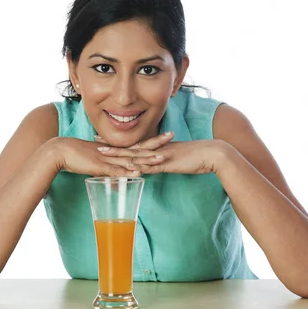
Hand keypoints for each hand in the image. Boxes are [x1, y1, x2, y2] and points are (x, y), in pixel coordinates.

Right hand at [48, 133, 172, 176]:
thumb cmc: (76, 158)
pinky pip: (116, 169)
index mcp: (115, 150)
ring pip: (130, 158)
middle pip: (139, 147)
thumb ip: (108, 172)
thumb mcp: (96, 166)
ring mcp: (108, 158)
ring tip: (161, 158)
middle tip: (172, 135)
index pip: (138, 144)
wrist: (60, 151)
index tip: (166, 137)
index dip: (152, 141)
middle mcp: (114, 152)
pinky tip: (137, 172)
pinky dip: (127, 171)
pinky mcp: (100, 166)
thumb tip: (115, 183)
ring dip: (146, 158)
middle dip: (156, 143)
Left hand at [97, 135, 229, 174]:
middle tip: (94, 140)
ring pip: (136, 155)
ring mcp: (161, 155)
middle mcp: (156, 149)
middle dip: (112, 145)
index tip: (104, 139)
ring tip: (102, 152)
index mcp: (158, 147)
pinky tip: (126, 168)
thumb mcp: (177, 160)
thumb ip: (165, 162)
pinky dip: (138, 167)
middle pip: (130, 147)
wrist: (213, 153)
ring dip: (119, 154)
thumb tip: (154, 167)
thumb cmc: (198, 157)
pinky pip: (150, 165)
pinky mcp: (168, 162)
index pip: (135, 145)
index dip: (119, 143)